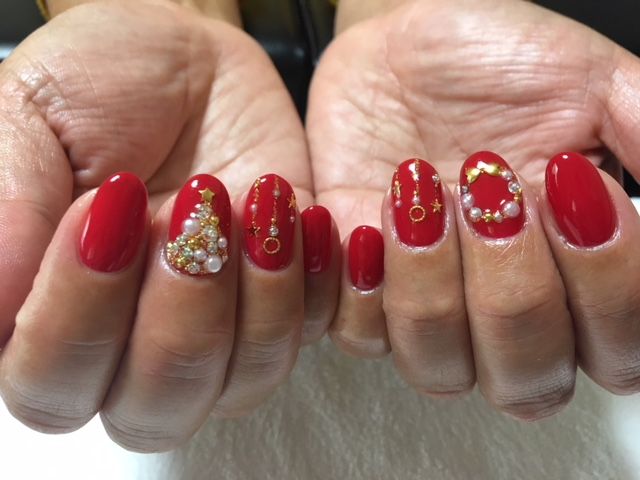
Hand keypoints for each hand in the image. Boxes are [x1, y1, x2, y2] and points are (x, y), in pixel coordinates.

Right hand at [0, 0, 336, 451]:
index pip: (50, 384)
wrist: (190, 61)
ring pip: (241, 383)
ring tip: (256, 195)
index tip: (107, 205)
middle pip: (155, 411)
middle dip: (183, 314)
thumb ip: (8, 208)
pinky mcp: (280, 303)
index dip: (78, 316)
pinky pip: (307, 333)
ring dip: (257, 296)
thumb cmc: (103, 84)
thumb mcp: (34, 118)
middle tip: (191, 209)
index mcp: (50, 312)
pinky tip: (299, 214)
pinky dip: (310, 279)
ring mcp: (216, 331)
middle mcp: (133, 342)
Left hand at [307, 0, 639, 418]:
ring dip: (431, 281)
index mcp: (575, 274)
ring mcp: (428, 307)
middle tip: (490, 189)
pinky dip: (364, 282)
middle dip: (513, 288)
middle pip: (525, 381)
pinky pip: (358, 332)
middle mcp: (503, 308)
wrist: (398, 42)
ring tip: (419, 188)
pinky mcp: (360, 291)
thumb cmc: (495, 60)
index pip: (618, 348)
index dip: (605, 285)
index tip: (568, 182)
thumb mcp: (589, 84)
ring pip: (436, 367)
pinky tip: (367, 220)